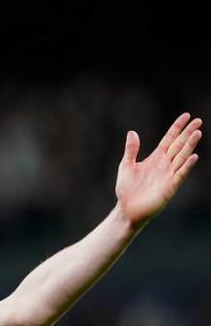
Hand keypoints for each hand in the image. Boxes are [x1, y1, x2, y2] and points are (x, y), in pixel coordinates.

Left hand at [115, 112, 200, 229]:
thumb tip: (132, 132)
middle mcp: (165, 164)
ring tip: (197, 133)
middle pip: (179, 145)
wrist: (127, 209)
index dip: (177, 127)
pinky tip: (193, 156)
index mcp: (156, 158)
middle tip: (198, 120)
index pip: (169, 139)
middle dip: (188, 133)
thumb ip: (131, 149)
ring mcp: (169, 175)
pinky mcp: (170, 187)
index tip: (186, 116)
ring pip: (182, 157)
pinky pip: (180, 174)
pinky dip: (187, 166)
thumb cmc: (126, 189)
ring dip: (190, 145)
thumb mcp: (126, 165)